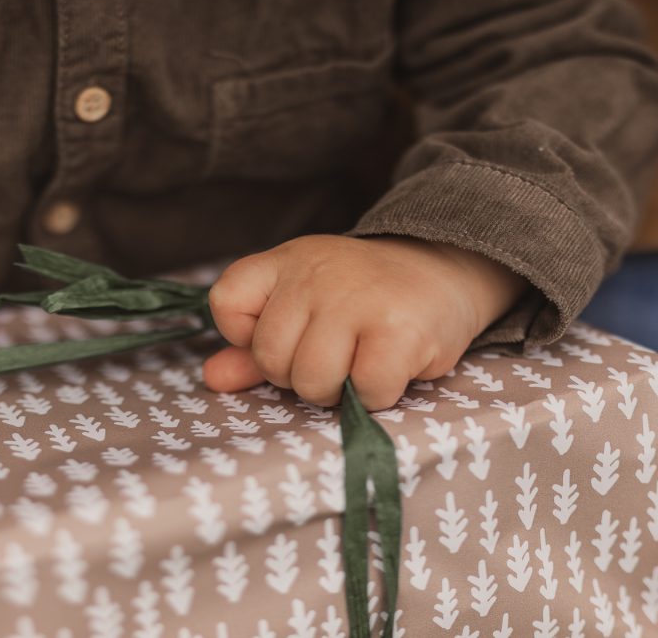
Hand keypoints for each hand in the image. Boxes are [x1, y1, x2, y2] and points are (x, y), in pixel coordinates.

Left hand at [202, 234, 527, 409]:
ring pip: (312, 380)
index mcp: (286, 261)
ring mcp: (357, 299)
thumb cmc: (364, 298)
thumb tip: (213, 378)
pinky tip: (390, 369)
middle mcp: (316, 274)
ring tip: (360, 364)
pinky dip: (376, 396)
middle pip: (271, 357)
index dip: (248, 337)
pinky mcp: (398, 331)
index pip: (227, 302)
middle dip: (299, 374)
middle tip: (335, 357)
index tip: (288, 334)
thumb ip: (254, 343)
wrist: (443, 269)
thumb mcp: (304, 304)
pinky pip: (364, 391)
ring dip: (336, 391)